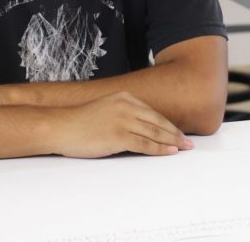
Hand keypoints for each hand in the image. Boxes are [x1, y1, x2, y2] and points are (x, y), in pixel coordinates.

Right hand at [47, 91, 192, 157]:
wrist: (60, 126)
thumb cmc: (80, 122)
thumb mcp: (105, 109)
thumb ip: (122, 113)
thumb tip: (139, 127)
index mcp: (124, 97)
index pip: (153, 113)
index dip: (168, 124)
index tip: (178, 132)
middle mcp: (126, 106)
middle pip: (158, 122)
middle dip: (175, 133)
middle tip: (189, 142)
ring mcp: (123, 120)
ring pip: (155, 133)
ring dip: (172, 141)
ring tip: (184, 148)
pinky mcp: (118, 136)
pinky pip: (145, 144)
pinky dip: (160, 149)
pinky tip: (170, 152)